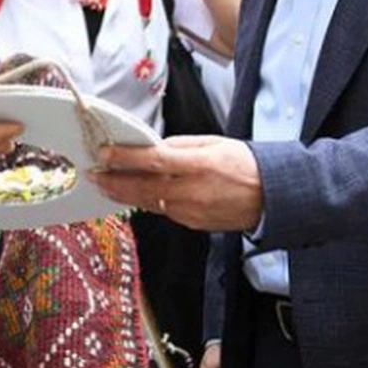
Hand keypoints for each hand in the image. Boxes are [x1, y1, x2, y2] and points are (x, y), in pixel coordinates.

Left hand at [89, 136, 262, 230]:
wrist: (273, 197)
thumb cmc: (244, 165)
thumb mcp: (213, 143)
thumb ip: (179, 146)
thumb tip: (151, 148)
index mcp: (199, 165)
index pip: (153, 160)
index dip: (124, 158)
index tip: (103, 154)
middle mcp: (193, 191)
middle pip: (143, 188)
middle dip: (114, 182)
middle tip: (94, 175)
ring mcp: (192, 211)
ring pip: (149, 202)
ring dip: (125, 194)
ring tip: (107, 184)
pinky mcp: (193, 223)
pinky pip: (164, 211)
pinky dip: (149, 202)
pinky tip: (137, 194)